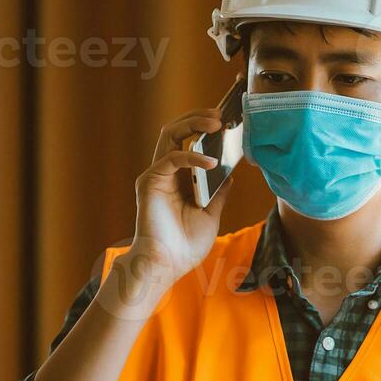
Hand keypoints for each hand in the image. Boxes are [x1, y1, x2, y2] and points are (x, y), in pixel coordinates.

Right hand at [131, 109, 231, 288]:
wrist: (167, 265)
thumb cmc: (185, 246)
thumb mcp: (211, 215)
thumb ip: (218, 192)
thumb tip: (230, 172)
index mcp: (179, 178)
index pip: (189, 141)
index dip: (204, 126)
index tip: (228, 120)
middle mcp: (166, 172)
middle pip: (177, 130)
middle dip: (198, 117)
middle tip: (221, 115)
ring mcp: (157, 175)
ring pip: (170, 134)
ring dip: (193, 123)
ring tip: (217, 123)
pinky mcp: (150, 182)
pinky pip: (172, 158)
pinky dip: (193, 156)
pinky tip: (212, 161)